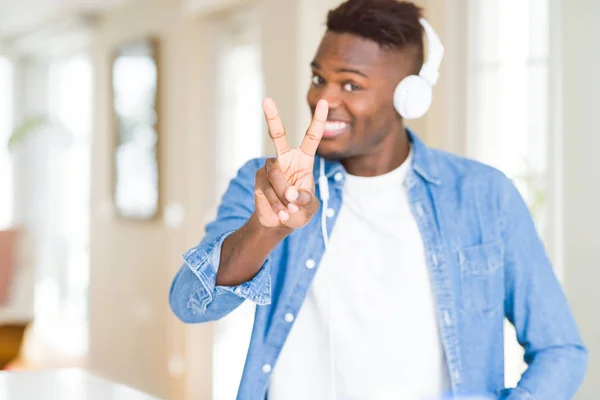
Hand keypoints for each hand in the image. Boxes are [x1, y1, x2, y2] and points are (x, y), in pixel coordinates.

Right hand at [254, 97, 328, 229]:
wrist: (278, 223)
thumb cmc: (299, 210)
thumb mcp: (310, 207)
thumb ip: (305, 199)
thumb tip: (290, 193)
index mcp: (303, 160)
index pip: (311, 137)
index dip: (319, 120)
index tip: (325, 102)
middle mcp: (285, 158)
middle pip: (277, 134)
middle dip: (272, 117)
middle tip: (266, 100)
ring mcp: (270, 167)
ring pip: (276, 175)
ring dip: (284, 196)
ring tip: (289, 209)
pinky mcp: (259, 178)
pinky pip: (268, 189)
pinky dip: (276, 204)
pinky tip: (280, 212)